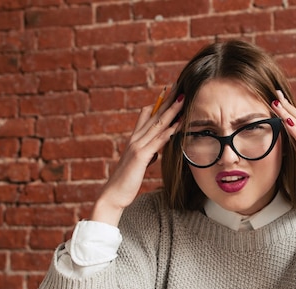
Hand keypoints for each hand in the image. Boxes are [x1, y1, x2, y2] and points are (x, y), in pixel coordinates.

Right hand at [91, 91, 183, 225]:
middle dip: (166, 100)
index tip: (169, 92)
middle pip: (154, 115)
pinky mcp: (140, 156)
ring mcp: (137, 146)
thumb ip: (146, 154)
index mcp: (134, 140)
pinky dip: (168, 132)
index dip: (158, 103)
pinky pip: (157, 141)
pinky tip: (178, 125)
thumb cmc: (126, 182)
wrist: (113, 195)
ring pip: (157, 125)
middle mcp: (135, 139)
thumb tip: (154, 152)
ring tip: (182, 99)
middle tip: (177, 86)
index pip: (146, 116)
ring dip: (171, 111)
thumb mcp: (137, 164)